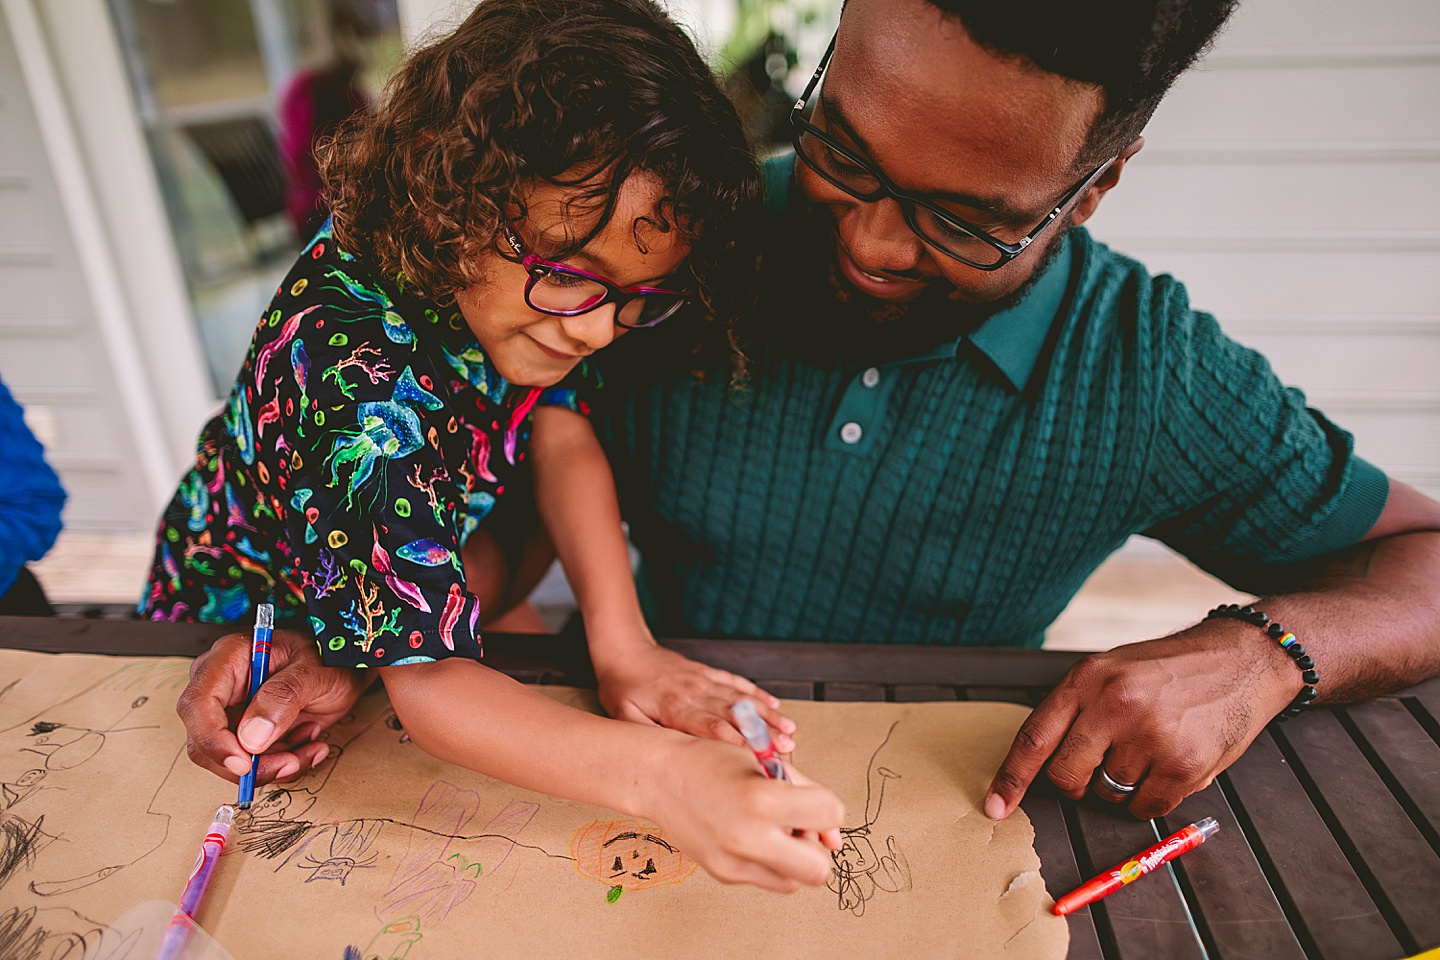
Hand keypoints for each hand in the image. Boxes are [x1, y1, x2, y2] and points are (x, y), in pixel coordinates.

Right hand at [176, 628, 367, 783]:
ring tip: (311, 740)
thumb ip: (284, 697)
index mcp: (229, 658)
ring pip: (229, 761)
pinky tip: (307, 742)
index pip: (198, 704)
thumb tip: (251, 738)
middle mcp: (221, 687)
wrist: (341, 671)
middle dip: (250, 763)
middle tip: (291, 761)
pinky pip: (251, 766)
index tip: (245, 763)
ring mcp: (230, 713)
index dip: (214, 739)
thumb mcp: (314, 671)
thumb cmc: (327, 658)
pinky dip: (282, 764)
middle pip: (205, 741)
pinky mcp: (244, 735)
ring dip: (273, 765)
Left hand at [594, 640, 795, 751]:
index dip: (737, 741)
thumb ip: (645, 736)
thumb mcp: (622, 716)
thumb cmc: (621, 686)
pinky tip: (773, 704)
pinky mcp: (706, 672)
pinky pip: (735, 682)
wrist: (624, 649)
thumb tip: (666, 756)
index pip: (712, 726)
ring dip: (767, 714)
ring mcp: (703, 680)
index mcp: (675, 706)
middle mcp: (695, 692)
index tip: (758, 755)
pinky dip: (756, 693)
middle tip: (788, 747)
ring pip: (741, 698)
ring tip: (790, 729)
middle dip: (764, 732)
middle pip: (735, 714)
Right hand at [638, 734, 844, 891]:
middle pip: (819, 870)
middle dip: (817, 849)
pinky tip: (751, 833)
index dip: (829, 808)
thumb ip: (808, 794)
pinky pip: (766, 877)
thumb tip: (835, 839)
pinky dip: (768, 859)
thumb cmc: (711, 762)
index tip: (815, 802)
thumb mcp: (766, 764)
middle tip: (800, 827)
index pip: (830, 815)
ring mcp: (734, 862)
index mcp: (763, 800)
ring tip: (773, 829)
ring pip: (795, 881)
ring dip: (794, 858)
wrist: (661, 777)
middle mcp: (749, 838)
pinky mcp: (724, 874)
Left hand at [984, 619, 1300, 820]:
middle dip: (1076, 783)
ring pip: (1107, 794)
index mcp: (1087, 678)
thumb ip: (1077, 708)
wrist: (1242, 659)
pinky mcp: (1184, 763)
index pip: (1035, 737)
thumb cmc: (1170, 669)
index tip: (995, 806)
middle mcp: (1114, 704)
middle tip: (1099, 767)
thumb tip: (1039, 763)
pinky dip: (1151, 798)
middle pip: (1066, 775)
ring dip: (1122, 785)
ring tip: (1149, 748)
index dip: (1012, 777)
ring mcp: (1150, 735)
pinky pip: (1145, 807)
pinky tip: (1170, 764)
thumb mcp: (1112, 669)